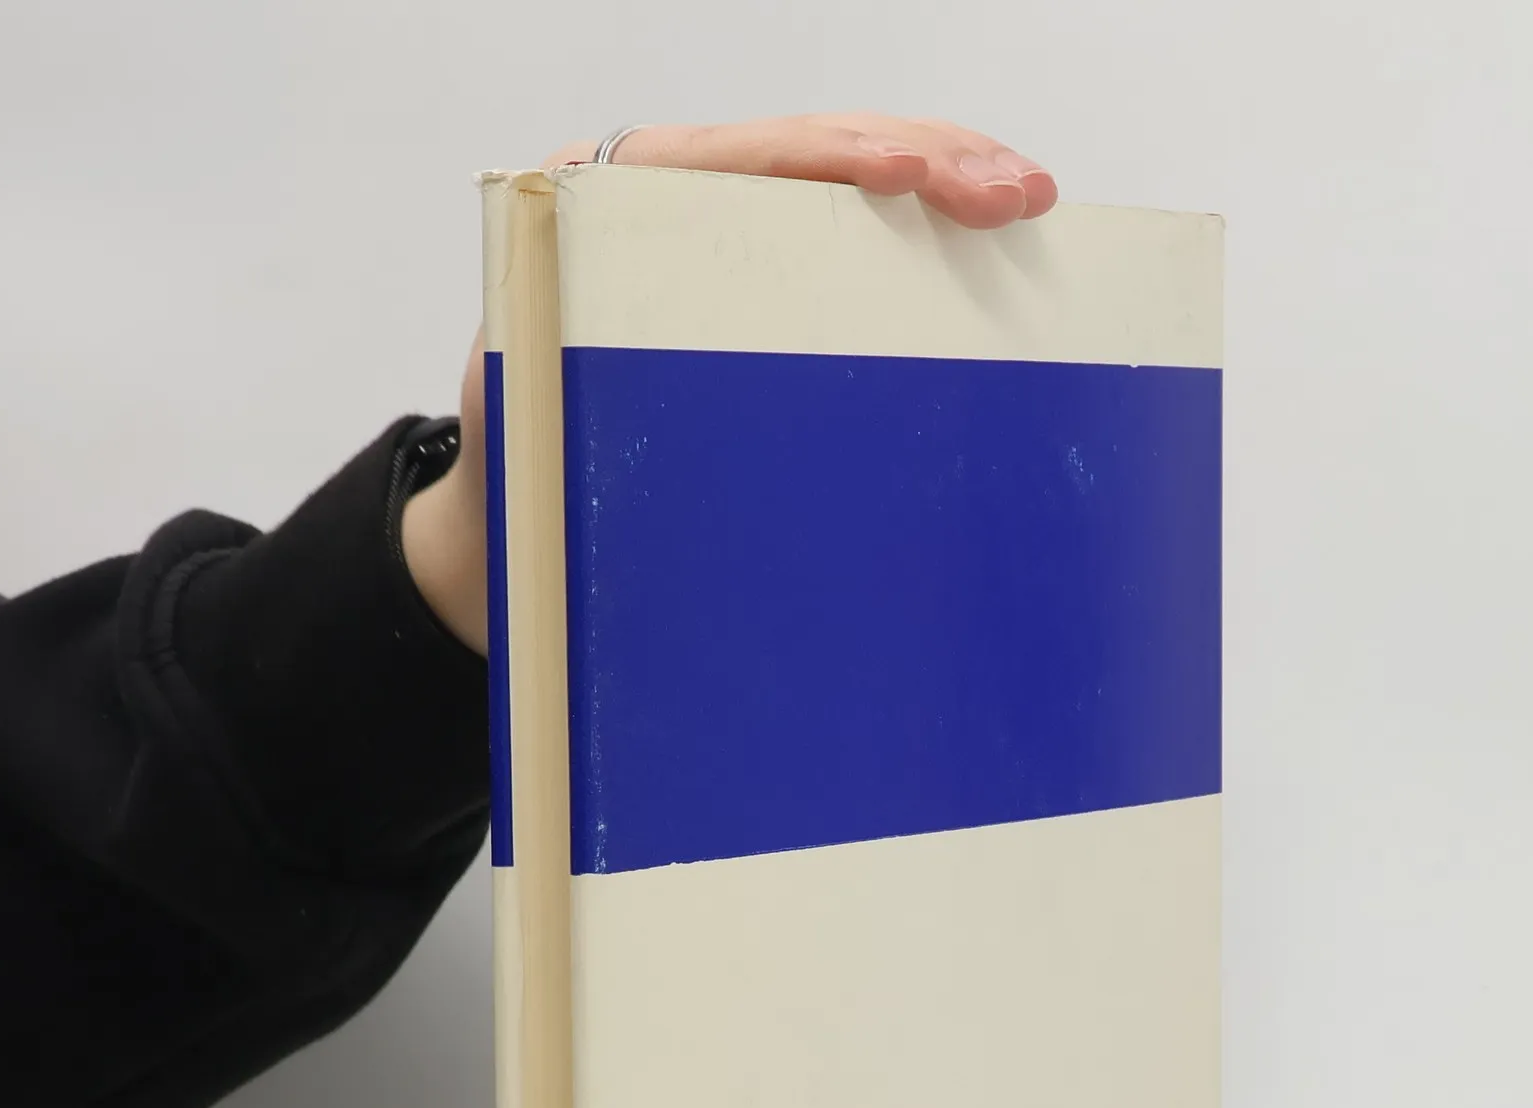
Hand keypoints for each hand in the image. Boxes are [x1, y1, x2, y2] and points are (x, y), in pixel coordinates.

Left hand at [403, 115, 1057, 652]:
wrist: (505, 533)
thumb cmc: (515, 483)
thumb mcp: (530, 428)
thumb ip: (570, 383)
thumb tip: (640, 384)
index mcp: (601, 214)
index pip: (734, 158)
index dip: (834, 157)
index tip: (914, 179)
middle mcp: (664, 206)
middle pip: (810, 149)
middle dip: (926, 157)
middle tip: (1019, 194)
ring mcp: (719, 243)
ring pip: (843, 182)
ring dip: (944, 183)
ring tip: (1028, 202)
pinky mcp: (759, 290)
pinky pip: (846, 243)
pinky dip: (921, 239)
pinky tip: (989, 240)